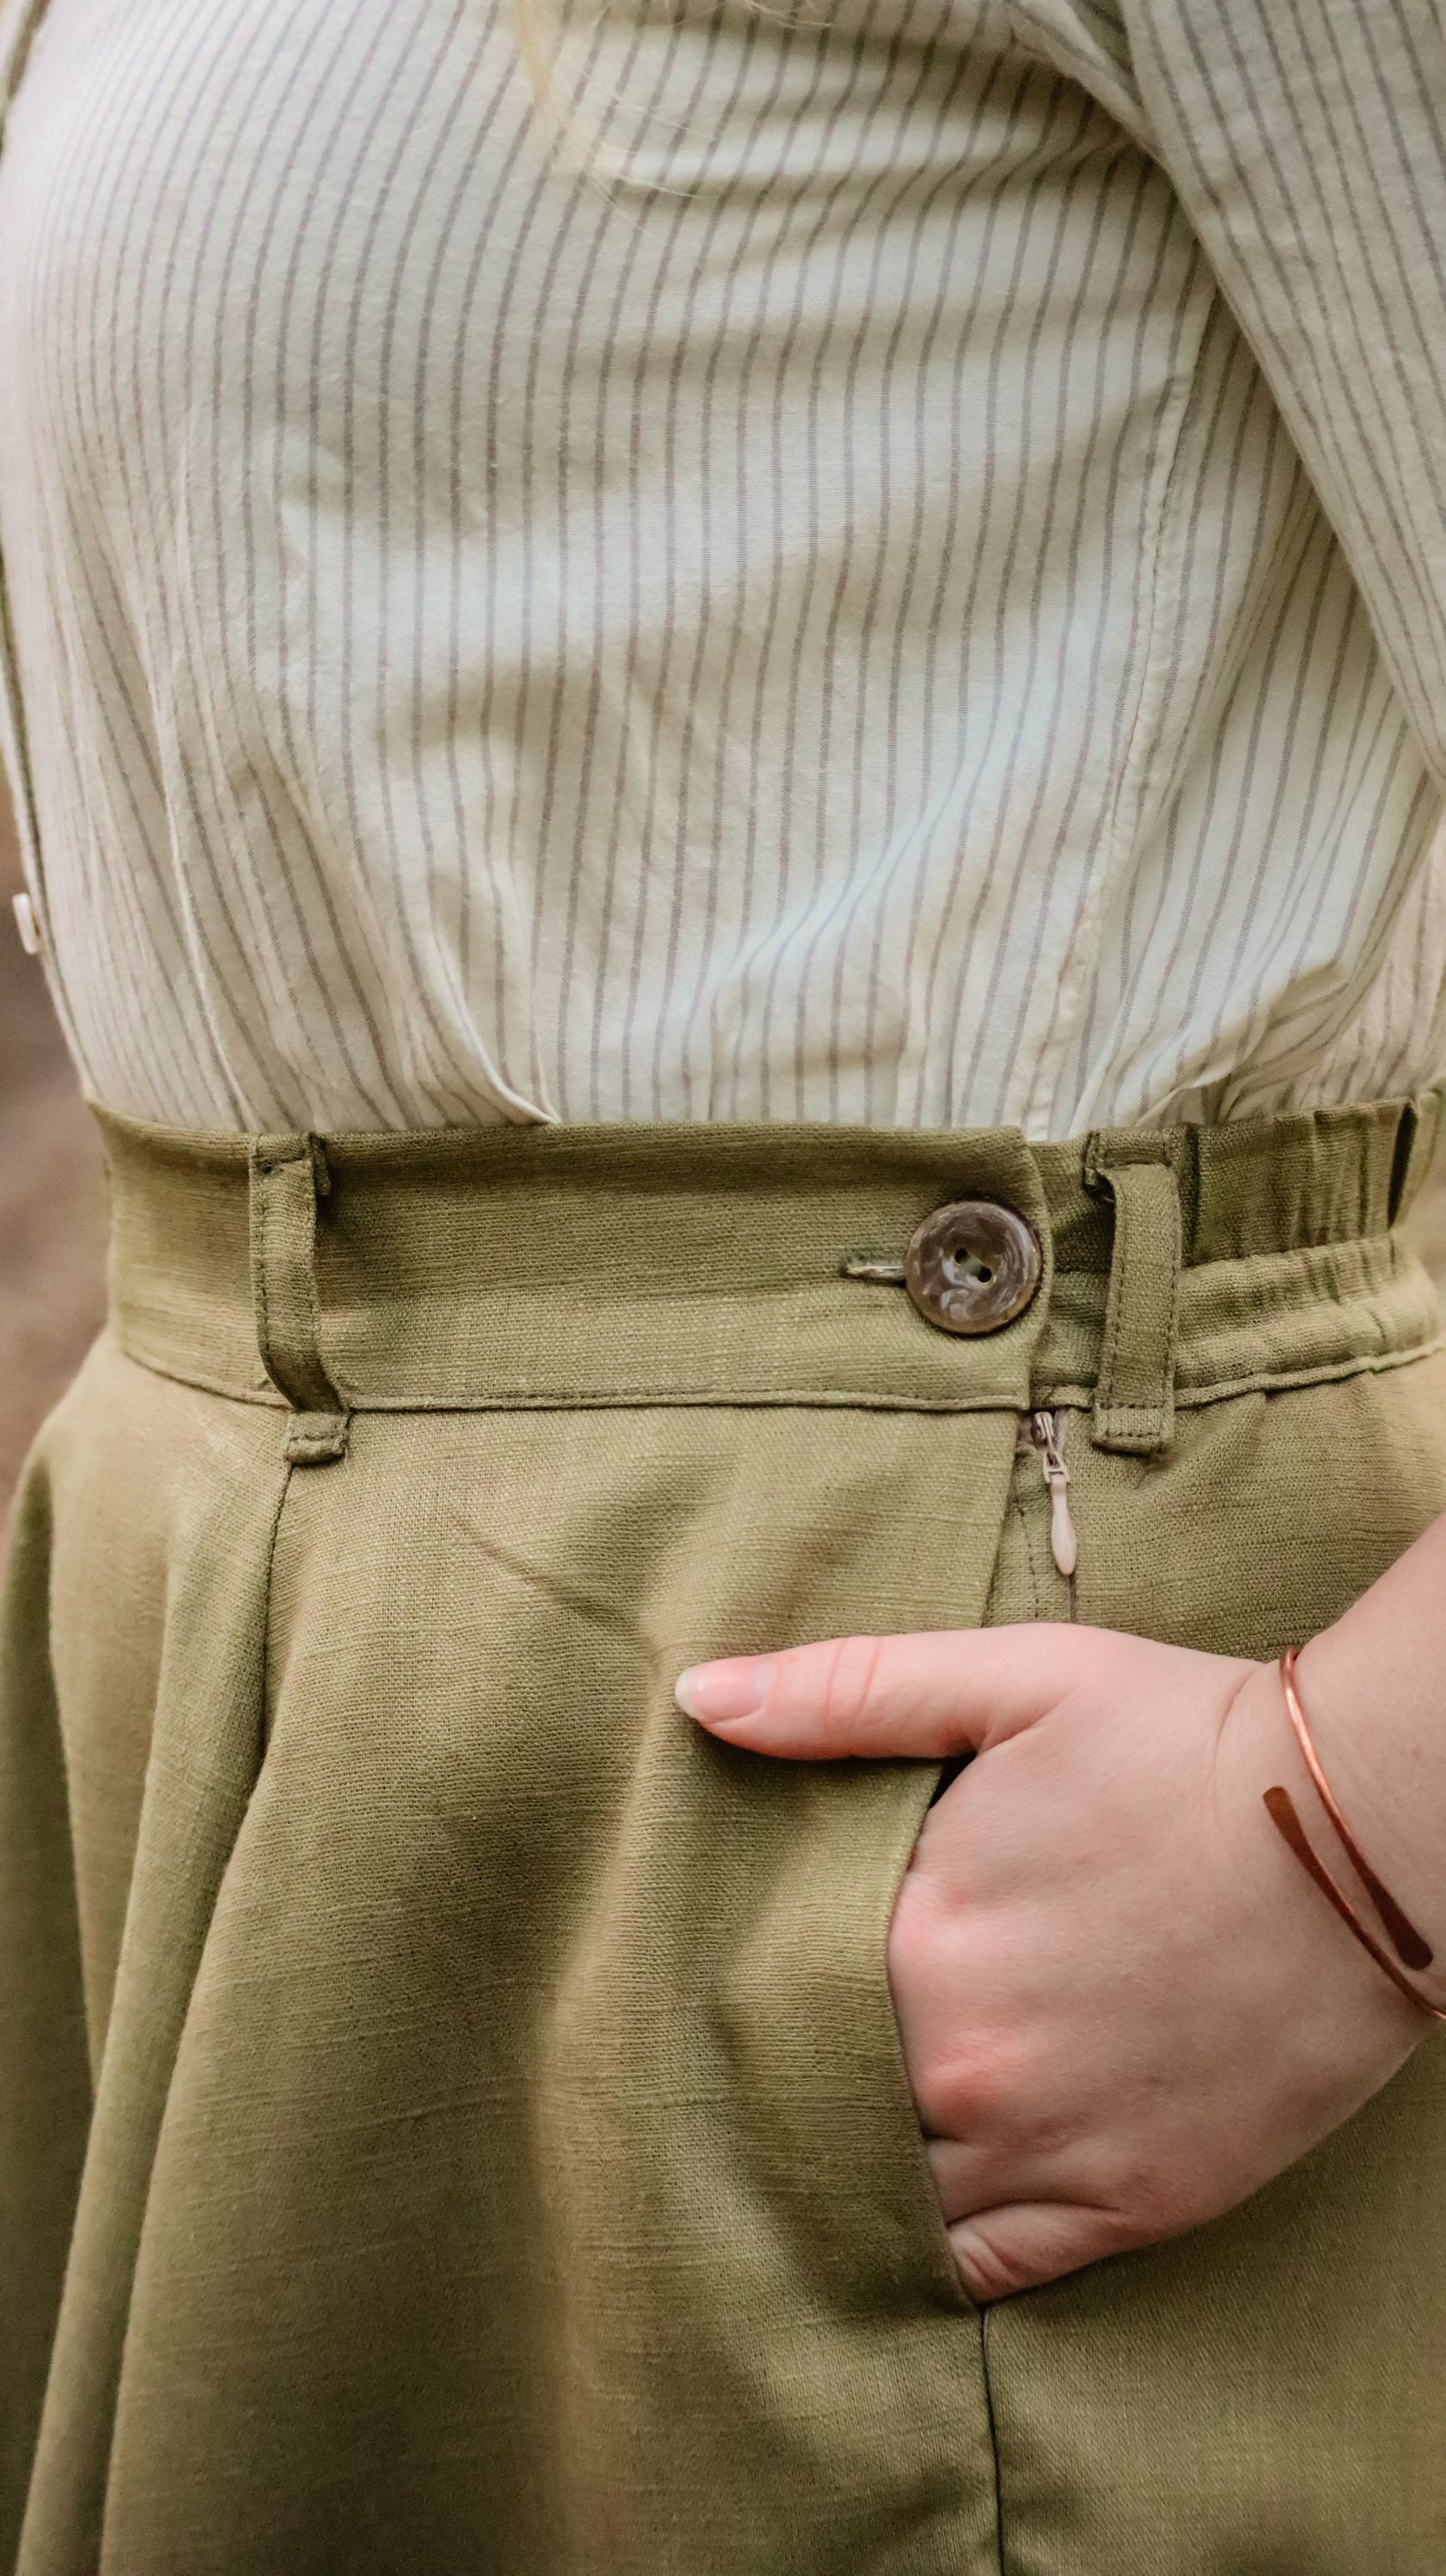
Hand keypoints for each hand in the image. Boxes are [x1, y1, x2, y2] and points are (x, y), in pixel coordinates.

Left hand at [675, 1626, 1424, 2300]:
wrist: (1367, 1830)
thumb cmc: (1182, 1738)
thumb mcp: (1010, 1683)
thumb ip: (844, 1694)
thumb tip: (698, 1695)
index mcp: (915, 1935)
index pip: (765, 1999)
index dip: (740, 1995)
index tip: (707, 1991)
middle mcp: (966, 2063)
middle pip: (816, 2105)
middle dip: (785, 2089)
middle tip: (744, 2081)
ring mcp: (1049, 2149)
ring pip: (885, 2201)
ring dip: (846, 2178)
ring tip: (812, 2153)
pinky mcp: (1129, 2207)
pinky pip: (984, 2272)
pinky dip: (931, 2257)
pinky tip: (902, 2224)